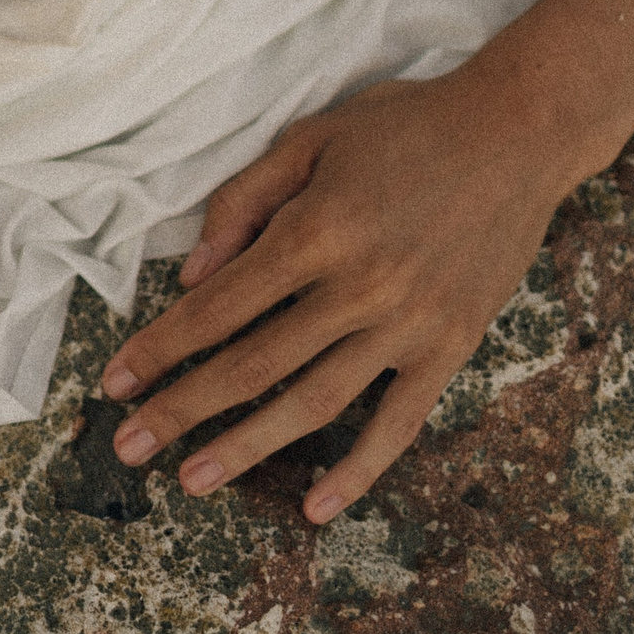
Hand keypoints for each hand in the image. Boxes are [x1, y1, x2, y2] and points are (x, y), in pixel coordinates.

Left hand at [99, 68, 600, 523]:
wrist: (518, 131)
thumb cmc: (405, 126)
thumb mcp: (311, 138)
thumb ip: (244, 201)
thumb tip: (191, 274)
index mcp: (316, 230)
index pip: (218, 307)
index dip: (160, 347)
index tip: (114, 383)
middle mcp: (359, 286)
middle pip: (253, 365)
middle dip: (183, 409)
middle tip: (128, 449)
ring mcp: (408, 324)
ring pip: (313, 403)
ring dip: (247, 447)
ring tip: (192, 481)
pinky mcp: (451, 346)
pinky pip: (399, 422)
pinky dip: (360, 470)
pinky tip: (317, 507)